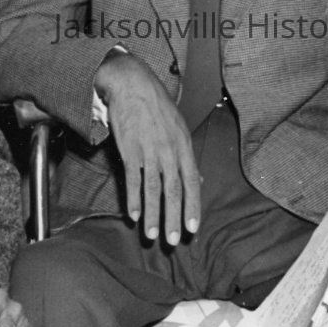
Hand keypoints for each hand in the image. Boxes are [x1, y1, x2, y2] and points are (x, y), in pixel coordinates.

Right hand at [94, 51, 201, 245]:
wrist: (133, 85)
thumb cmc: (158, 109)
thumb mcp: (180, 129)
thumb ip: (186, 157)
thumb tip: (197, 181)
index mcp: (184, 147)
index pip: (191, 183)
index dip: (192, 207)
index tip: (192, 230)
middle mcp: (170, 151)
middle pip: (174, 191)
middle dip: (174, 218)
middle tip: (173, 241)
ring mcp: (149, 151)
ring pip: (154, 189)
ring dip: (154, 215)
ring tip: (153, 236)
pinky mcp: (130, 149)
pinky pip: (133, 179)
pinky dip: (133, 199)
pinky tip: (134, 215)